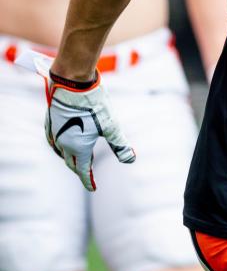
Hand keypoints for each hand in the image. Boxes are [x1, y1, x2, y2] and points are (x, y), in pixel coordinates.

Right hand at [15, 50, 135, 190]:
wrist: (72, 82)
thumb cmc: (94, 103)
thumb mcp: (111, 125)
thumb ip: (120, 144)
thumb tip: (131, 160)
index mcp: (77, 146)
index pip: (82, 170)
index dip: (88, 180)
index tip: (93, 188)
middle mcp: (62, 143)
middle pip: (71, 162)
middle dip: (80, 170)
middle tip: (89, 177)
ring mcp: (54, 132)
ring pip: (61, 153)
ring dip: (70, 159)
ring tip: (80, 162)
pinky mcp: (50, 122)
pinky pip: (53, 142)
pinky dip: (60, 148)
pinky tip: (64, 144)